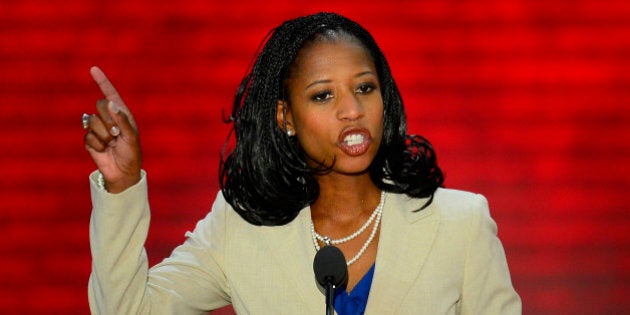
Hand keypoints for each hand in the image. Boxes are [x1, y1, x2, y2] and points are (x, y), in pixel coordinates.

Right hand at [83, 66, 141, 192]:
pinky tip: (104, 150)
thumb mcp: (131, 137)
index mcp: (122, 114)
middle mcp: (109, 119)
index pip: (110, 95)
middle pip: (99, 105)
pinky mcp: (90, 140)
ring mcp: (98, 128)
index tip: (94, 69)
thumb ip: (122, 121)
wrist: (123, 172)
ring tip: (112, 144)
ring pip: (92, 121)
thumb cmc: (132, 153)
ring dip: (103, 135)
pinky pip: (88, 136)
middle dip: (108, 119)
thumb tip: (111, 104)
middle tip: (116, 133)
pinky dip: (97, 144)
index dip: (102, 82)